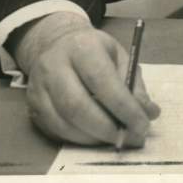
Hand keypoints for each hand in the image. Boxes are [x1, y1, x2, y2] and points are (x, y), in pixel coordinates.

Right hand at [8, 12, 160, 146]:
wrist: (57, 43)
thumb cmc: (95, 51)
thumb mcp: (119, 56)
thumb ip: (134, 85)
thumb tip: (150, 113)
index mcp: (82, 47)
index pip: (102, 81)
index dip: (123, 107)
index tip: (142, 124)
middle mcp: (54, 65)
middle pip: (77, 105)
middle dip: (106, 128)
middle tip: (127, 137)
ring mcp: (39, 87)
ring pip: (63, 122)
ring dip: (93, 138)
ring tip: (114, 138)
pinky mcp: (33, 106)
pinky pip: (55, 130)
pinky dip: (78, 139)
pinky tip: (95, 136)